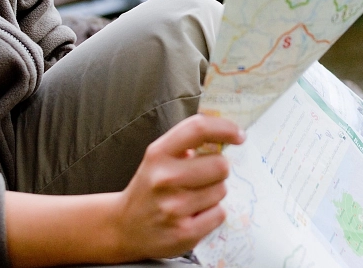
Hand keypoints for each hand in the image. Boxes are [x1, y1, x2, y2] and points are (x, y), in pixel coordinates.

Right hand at [5, 114, 243, 266]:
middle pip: (220, 165)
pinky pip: (220, 214)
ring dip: (213, 193)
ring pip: (221, 190)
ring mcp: (174, 208)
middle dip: (218, 170)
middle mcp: (164, 179)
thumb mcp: (159, 158)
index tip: (239, 135)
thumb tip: (226, 132)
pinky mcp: (184, 233)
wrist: (123, 227)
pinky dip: (212, 214)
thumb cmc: (149, 186)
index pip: (198, 129)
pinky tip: (194, 215)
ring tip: (193, 198)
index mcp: (158, 154)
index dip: (225, 128)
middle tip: (203, 177)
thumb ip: (186, 143)